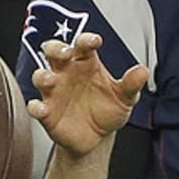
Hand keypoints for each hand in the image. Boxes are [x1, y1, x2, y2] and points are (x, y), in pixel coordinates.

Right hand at [28, 33, 148, 157]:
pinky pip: (35, 106)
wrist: (96, 138)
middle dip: (56, 49)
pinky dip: (35, 107)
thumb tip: (142, 71)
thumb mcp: (124, 98)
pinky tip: (41, 109)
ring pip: (40, 76)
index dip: (86, 40)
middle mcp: (66, 73)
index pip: (83, 45)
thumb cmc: (107, 111)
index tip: (95, 41)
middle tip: (65, 53)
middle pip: (53, 51)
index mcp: (86, 63)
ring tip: (50, 79)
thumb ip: (131, 85)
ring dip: (42, 75)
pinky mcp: (46, 112)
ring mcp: (54, 92)